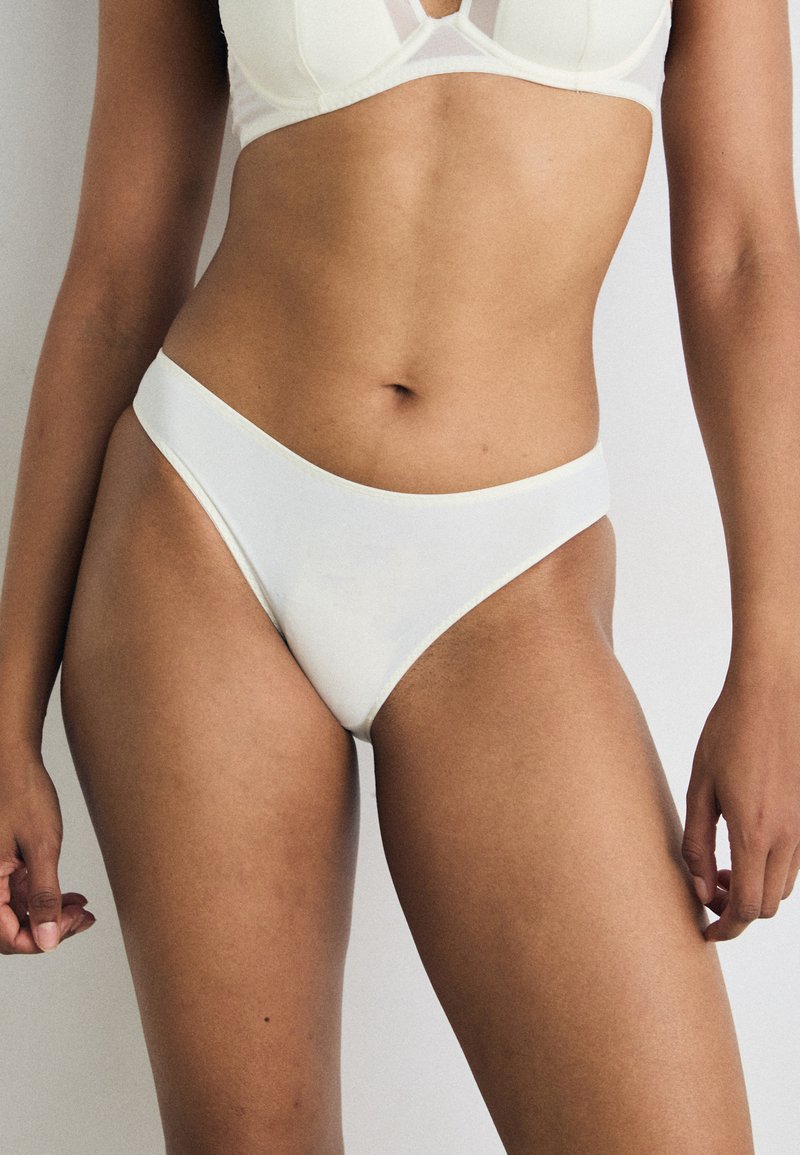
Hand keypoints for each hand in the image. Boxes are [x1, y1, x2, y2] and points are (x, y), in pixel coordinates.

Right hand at [0, 744, 95, 953]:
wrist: (14, 763)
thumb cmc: (23, 795)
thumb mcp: (42, 848)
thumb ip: (44, 896)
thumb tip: (48, 940)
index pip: (7, 937)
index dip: (41, 940)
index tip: (72, 924)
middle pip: (13, 929)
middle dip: (50, 929)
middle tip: (83, 918)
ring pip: (20, 914)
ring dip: (52, 914)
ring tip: (82, 909)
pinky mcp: (6, 867)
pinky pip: (23, 895)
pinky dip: (48, 898)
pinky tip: (73, 898)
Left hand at [682, 668, 799, 940]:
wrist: (772, 692)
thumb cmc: (728, 733)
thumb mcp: (699, 786)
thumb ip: (696, 842)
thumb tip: (699, 888)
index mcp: (754, 832)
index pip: (746, 907)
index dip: (725, 928)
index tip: (705, 931)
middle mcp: (787, 836)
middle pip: (767, 905)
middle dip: (736, 909)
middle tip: (707, 887)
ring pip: (782, 885)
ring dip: (754, 887)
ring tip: (721, 862)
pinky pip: (793, 860)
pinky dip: (768, 866)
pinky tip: (743, 840)